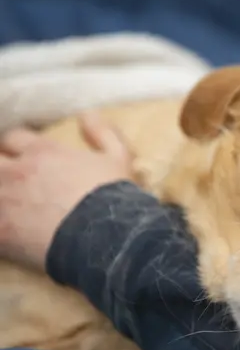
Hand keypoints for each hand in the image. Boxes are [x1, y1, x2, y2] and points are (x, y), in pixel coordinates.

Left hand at [0, 112, 133, 270]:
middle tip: (10, 175)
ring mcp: (4, 200)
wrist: (104, 236)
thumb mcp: (118, 158)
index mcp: (42, 152)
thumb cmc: (112, 196)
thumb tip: (89, 113)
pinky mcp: (0, 229)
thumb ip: (103, 133)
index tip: (18, 152)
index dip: (15, 145)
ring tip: (7, 200)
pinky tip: (7, 226)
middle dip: (0, 163)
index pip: (14, 138)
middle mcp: (17, 171)